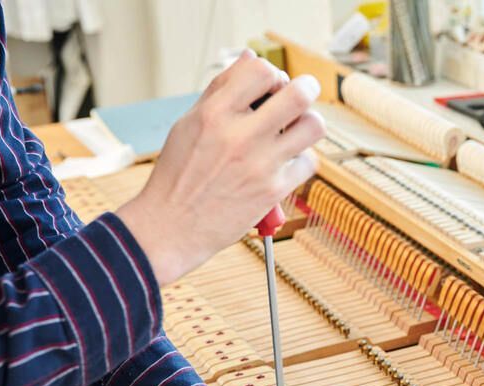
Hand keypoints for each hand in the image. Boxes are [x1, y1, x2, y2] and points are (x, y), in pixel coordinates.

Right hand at [117, 50, 325, 284]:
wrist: (170, 228)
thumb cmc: (177, 177)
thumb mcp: (188, 124)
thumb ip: (220, 91)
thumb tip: (248, 59)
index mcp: (214, 114)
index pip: (261, 69)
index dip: (270, 74)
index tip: (269, 87)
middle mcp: (239, 136)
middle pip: (298, 94)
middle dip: (305, 89)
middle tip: (300, 96)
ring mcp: (259, 164)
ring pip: (313, 126)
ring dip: (308, 124)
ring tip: (295, 130)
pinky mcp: (272, 190)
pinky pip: (308, 163)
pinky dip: (301, 160)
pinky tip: (286, 162)